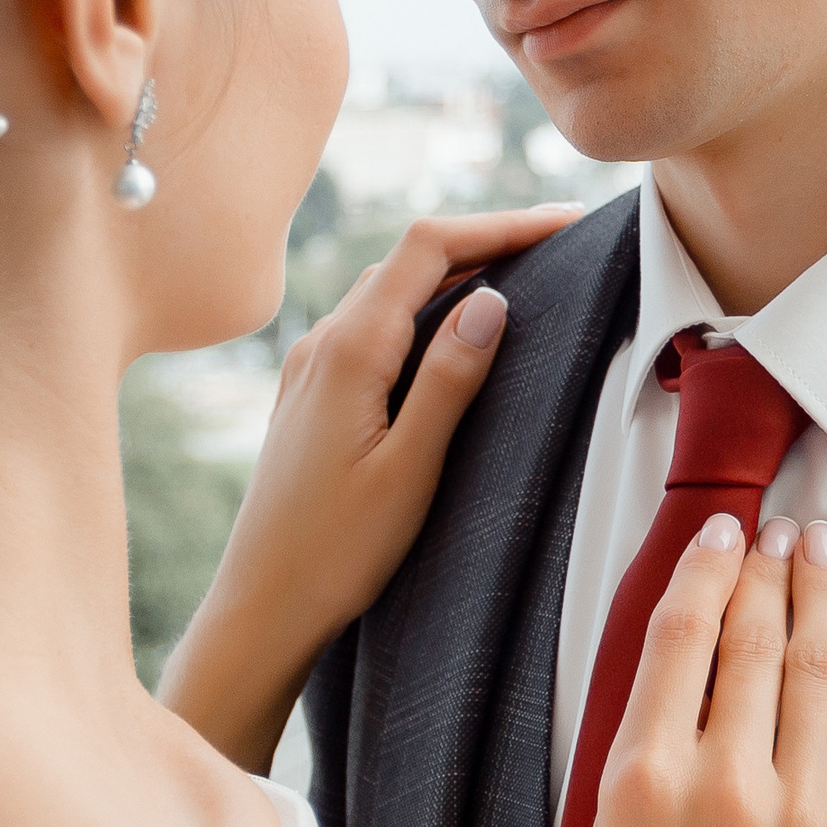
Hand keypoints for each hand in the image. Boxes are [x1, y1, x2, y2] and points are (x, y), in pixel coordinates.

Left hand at [160, 204, 583, 769]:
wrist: (263, 604)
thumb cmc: (336, 551)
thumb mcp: (411, 468)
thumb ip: (450, 381)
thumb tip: (491, 300)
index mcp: (349, 351)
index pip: (428, 248)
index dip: (499, 225)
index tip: (564, 222)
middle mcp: (321, 344)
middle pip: (408, 258)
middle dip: (483, 239)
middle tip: (559, 243)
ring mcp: (309, 367)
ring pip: (387, 289)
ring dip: (452, 272)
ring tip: (521, 273)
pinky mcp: (310, 394)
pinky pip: (370, 325)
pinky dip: (421, 307)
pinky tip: (452, 329)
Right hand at [569, 512, 826, 826]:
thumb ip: (622, 788)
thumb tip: (661, 711)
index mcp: (637, 788)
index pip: (677, 640)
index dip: (701, 572)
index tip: (717, 536)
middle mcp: (721, 782)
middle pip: (748, 635)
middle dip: (764, 567)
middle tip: (777, 528)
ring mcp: (803, 809)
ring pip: (817, 662)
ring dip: (823, 591)